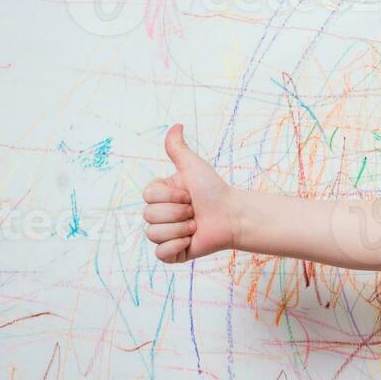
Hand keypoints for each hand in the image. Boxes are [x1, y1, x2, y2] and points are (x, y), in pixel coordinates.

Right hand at [143, 124, 237, 263]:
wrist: (232, 215)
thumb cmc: (214, 190)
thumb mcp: (193, 166)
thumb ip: (178, 148)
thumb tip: (176, 125)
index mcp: (159, 196)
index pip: (147, 196)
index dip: (171, 196)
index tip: (189, 194)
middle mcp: (158, 215)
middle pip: (149, 215)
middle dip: (178, 212)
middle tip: (195, 210)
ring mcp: (165, 235)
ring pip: (154, 234)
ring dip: (180, 228)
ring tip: (195, 225)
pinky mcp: (172, 253)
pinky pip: (160, 253)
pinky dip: (176, 246)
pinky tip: (190, 240)